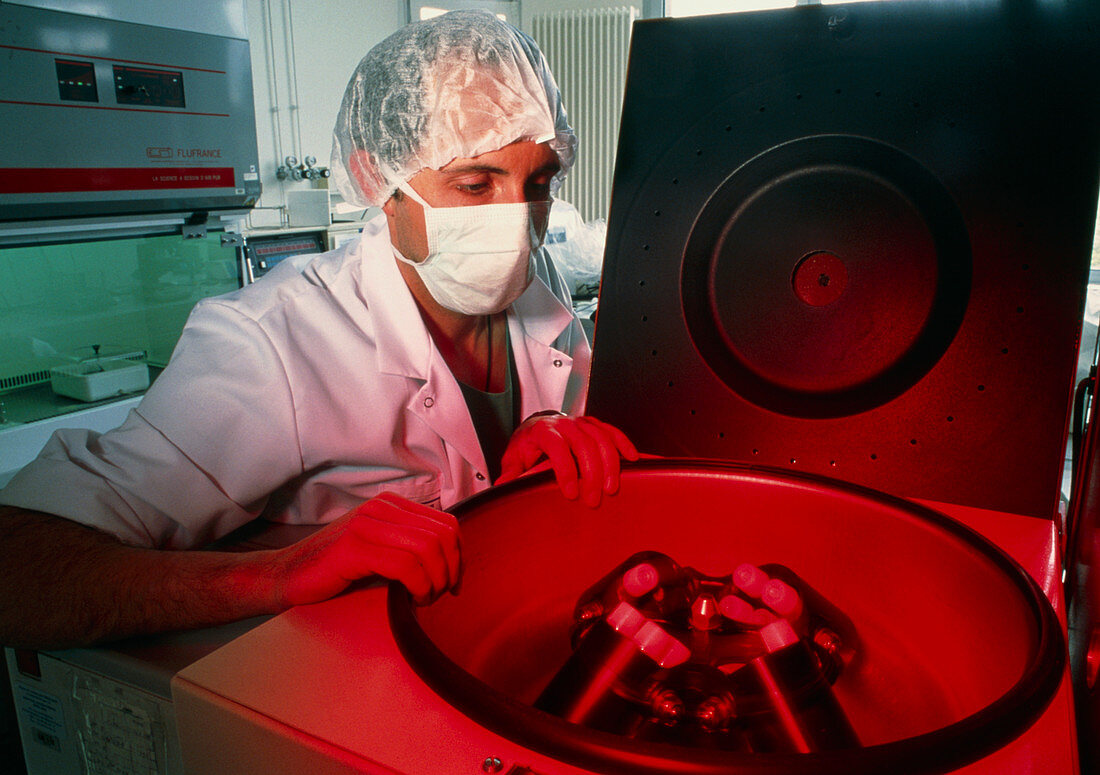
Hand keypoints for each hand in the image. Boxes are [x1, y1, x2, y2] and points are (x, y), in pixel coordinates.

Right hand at [274, 492, 460, 606]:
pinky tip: (413, 599)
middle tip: (442, 595)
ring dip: (436, 580)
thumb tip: (450, 562)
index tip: (453, 583)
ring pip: (428, 548)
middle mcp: (381, 508)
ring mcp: (367, 525)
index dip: (458, 556)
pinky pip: (405, 565)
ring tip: (425, 598)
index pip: (446, 524)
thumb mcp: (378, 547)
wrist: (287, 575)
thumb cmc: (335, 568)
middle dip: (451, 570)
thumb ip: (407, 544)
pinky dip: (419, 586)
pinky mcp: (354, 548)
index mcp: (391, 505)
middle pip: (443, 535)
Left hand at [497, 413, 638, 506]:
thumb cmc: (526, 446)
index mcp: (542, 431)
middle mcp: (564, 423)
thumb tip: (504, 488)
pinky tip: (632, 458)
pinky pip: (611, 431)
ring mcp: (580, 422)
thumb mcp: (513, 459)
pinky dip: (623, 444)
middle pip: (584, 444)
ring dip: (610, 464)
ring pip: (601, 438)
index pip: (557, 447)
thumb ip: (511, 474)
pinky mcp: (593, 424)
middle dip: (591, 474)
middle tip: (593, 499)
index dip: (566, 470)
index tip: (571, 493)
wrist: (534, 427)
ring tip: (611, 488)